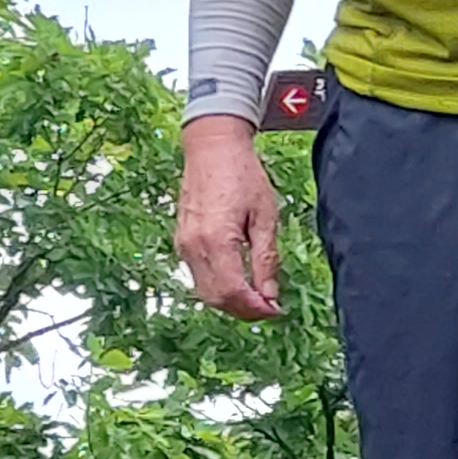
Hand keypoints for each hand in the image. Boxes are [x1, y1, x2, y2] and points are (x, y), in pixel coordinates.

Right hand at [176, 115, 283, 319]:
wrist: (212, 147)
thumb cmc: (243, 175)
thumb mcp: (265, 216)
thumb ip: (266, 258)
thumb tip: (270, 294)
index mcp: (216, 240)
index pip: (233, 292)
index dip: (255, 308)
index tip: (276, 311)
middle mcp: (193, 247)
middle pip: (216, 298)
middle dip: (244, 310)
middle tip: (270, 308)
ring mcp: (183, 245)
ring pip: (205, 291)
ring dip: (231, 301)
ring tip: (258, 297)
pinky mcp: (181, 241)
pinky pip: (199, 276)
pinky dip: (219, 287)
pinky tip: (240, 282)